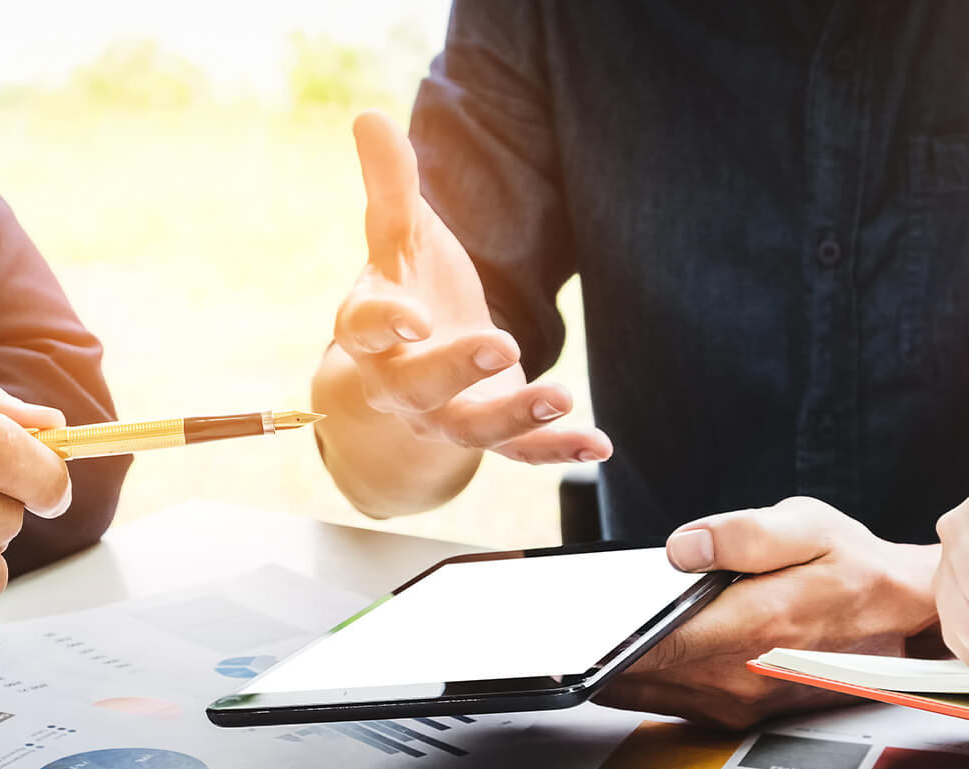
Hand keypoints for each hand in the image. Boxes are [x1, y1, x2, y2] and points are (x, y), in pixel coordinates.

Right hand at [329, 110, 609, 464]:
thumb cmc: (407, 284)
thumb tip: (368, 115)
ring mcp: (444, 413)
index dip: (386, 322)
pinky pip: (519, 452)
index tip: (412, 318)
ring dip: (516, 417)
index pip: (368, 326)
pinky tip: (600, 445)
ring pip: (472, 428)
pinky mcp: (488, 431)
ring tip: (561, 396)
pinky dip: (558, 450)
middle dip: (455, 369)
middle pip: (417, 386)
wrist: (414, 360)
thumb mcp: (400, 234)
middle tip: (500, 344)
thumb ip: (390, 183)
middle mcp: (399, 382)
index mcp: (369, 328)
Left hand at [600, 497, 939, 727]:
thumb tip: (682, 548)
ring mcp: (738, 702)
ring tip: (587, 632)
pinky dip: (639, 680)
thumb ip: (743, 535)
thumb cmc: (854, 569)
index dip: (603, 639)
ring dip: (613, 669)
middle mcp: (740, 677)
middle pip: (637, 676)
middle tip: (564, 623)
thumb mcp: (807, 526)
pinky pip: (667, 701)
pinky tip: (627, 649)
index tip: (569, 626)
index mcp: (753, 628)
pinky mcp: (737, 713)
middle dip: (598, 652)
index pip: (653, 646)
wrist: (902, 618)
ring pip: (646, 695)